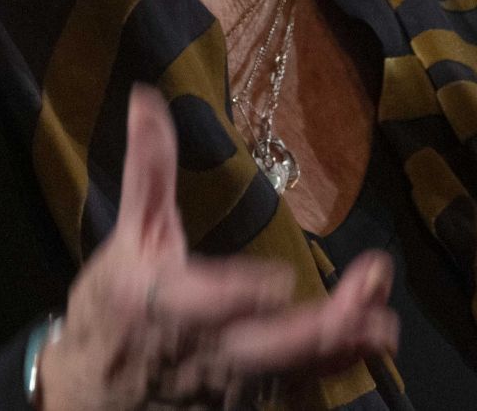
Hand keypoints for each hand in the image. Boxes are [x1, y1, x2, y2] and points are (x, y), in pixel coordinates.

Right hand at [37, 85, 397, 409]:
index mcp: (167, 303)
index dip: (240, 296)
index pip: (207, 304)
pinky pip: (298, 389)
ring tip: (383, 325)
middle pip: (269, 348)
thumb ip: (148, 171)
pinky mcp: (247, 401)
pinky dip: (336, 366)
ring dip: (343, 348)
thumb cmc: (111, 309)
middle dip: (323, 327)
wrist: (93, 394)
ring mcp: (231, 384)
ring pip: (295, 373)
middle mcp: (205, 351)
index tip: (279, 282)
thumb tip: (146, 95)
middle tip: (369, 294)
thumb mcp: (126, 238)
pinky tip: (368, 340)